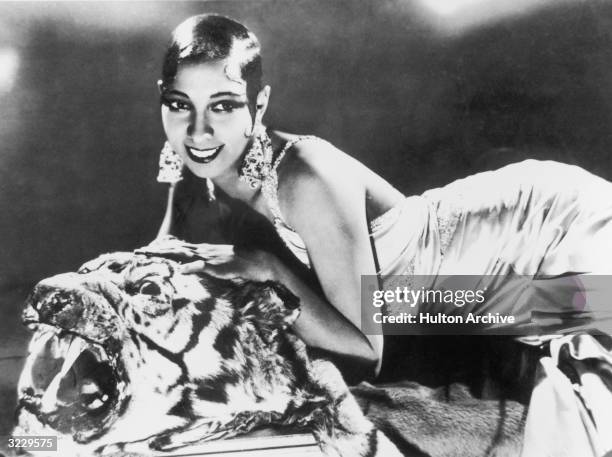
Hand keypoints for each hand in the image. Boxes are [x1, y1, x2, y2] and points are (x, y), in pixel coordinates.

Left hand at [137, 237, 276, 281]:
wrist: (258, 260)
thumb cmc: (238, 263)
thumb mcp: (217, 264)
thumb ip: (203, 265)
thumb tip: (188, 268)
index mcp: (202, 251)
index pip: (177, 248)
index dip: (160, 249)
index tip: (143, 251)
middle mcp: (203, 251)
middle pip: (176, 249)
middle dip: (157, 251)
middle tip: (138, 252)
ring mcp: (210, 257)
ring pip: (185, 255)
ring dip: (169, 255)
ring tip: (153, 255)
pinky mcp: (219, 266)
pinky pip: (204, 266)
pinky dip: (193, 266)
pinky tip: (183, 269)